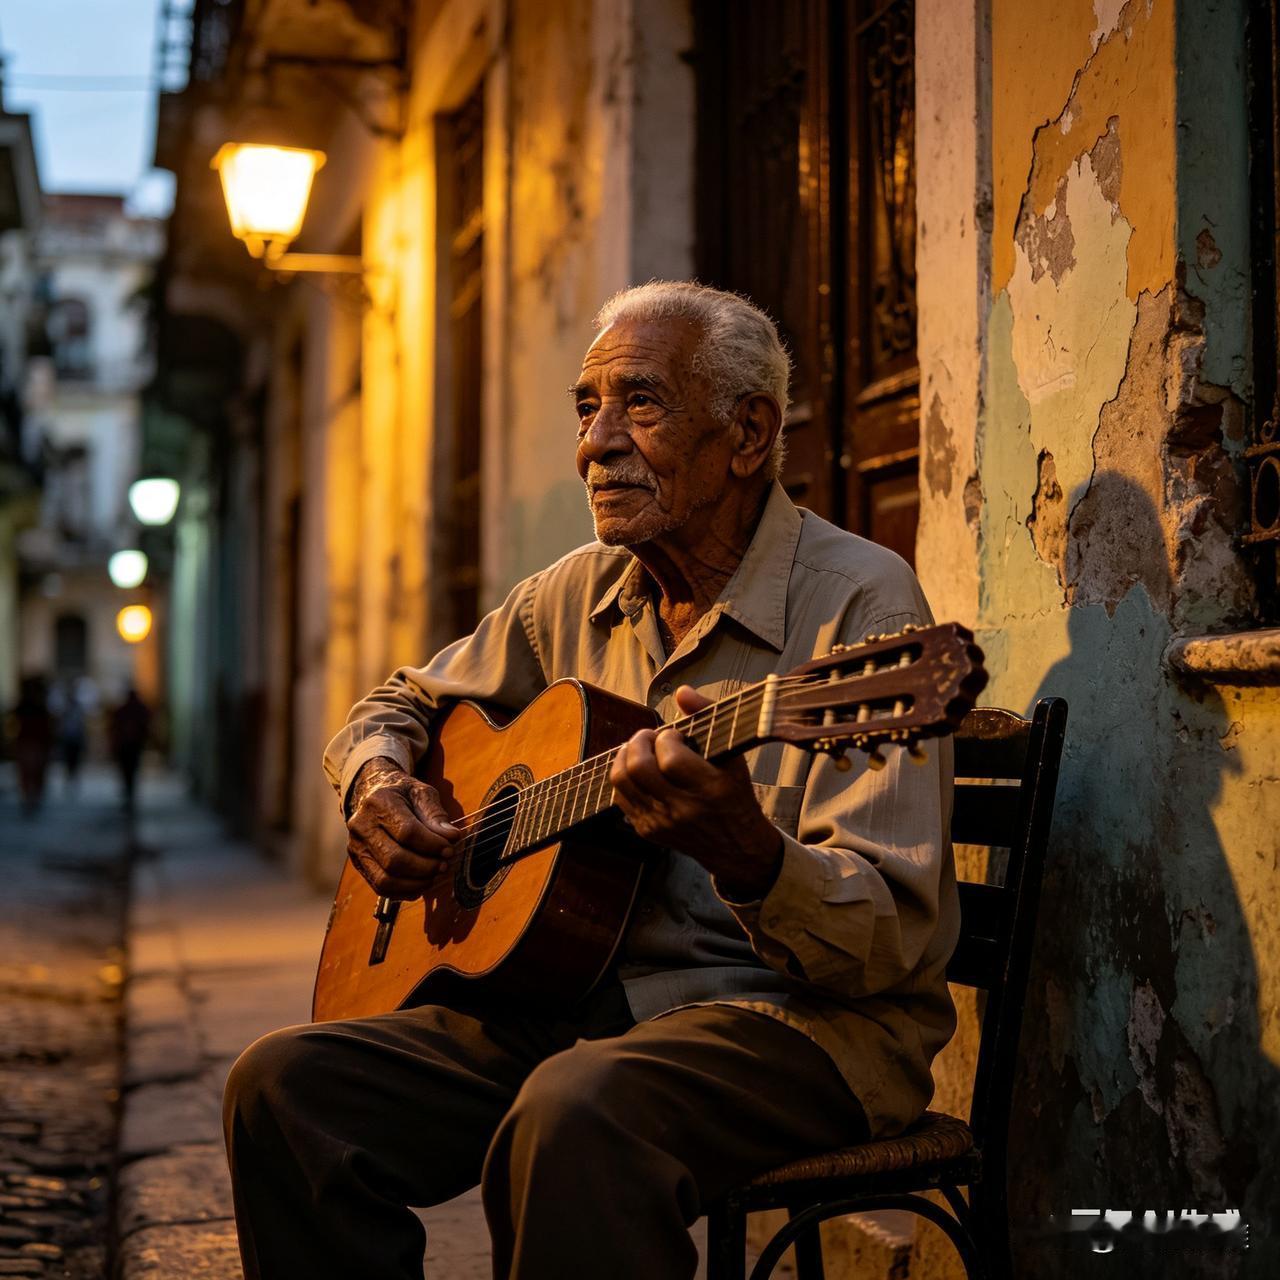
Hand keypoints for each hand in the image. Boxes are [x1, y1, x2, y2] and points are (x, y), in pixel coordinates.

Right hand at [345, 756, 460, 897]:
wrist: (372, 792)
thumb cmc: (402, 793)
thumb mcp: (421, 793)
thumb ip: (436, 815)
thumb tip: (452, 837)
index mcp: (378, 802)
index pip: (407, 832)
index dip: (432, 845)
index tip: (450, 848)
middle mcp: (361, 826)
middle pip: (394, 859)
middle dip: (425, 867)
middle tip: (445, 864)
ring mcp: (356, 847)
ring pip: (385, 879)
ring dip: (416, 882)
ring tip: (435, 874)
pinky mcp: (359, 863)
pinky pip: (380, 887)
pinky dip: (404, 891)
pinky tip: (422, 883)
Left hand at [609, 687, 783, 900]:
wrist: (735, 847)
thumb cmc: (735, 794)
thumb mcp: (733, 756)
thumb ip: (708, 718)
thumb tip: (682, 691)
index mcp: (710, 789)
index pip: (670, 758)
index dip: (666, 737)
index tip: (675, 734)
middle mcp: (683, 809)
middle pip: (638, 768)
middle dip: (638, 741)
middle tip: (649, 736)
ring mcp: (662, 822)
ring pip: (622, 782)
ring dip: (625, 756)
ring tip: (639, 748)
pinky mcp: (648, 831)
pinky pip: (620, 797)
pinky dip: (625, 777)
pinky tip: (639, 770)